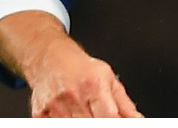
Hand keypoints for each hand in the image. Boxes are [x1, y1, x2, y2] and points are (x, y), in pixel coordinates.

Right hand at [0, 10, 143, 116]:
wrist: (47, 56)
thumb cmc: (79, 66)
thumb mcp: (108, 78)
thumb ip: (125, 104)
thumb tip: (138, 121)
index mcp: (93, 85)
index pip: (110, 117)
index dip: (116, 125)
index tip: (119, 125)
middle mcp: (73, 95)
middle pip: (91, 125)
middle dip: (99, 124)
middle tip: (100, 116)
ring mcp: (55, 106)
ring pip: (73, 127)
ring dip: (81, 123)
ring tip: (85, 113)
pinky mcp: (40, 113)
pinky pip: (55, 126)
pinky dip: (65, 122)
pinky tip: (69, 115)